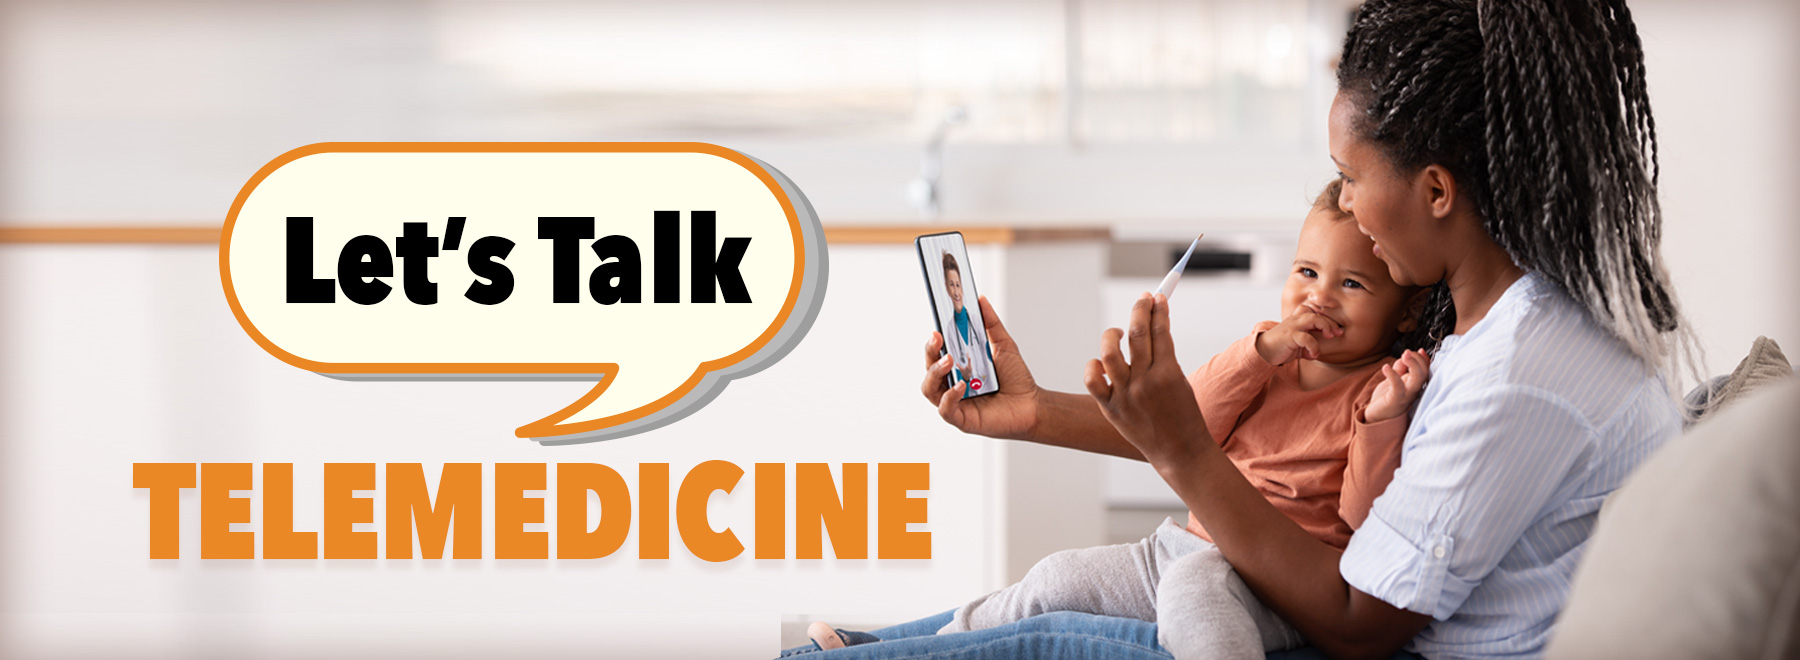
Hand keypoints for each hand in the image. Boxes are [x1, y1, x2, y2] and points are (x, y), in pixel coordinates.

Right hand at [922, 296, 1040, 438]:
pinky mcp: (962, 419)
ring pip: (930, 389)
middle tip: (938, 340)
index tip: (936, 330)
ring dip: (935, 373)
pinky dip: (950, 396)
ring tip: (949, 361)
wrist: (1032, 404)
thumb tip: (980, 300)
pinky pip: (946, 409)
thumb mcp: (1003, 345)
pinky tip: (961, 385)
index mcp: (958, 368)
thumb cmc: (1016, 380)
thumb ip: (990, 324)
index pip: (936, 354)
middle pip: (929, 370)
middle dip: (930, 353)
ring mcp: (955, 402)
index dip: (932, 343)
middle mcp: (952, 384)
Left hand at [1082, 293, 1206, 464]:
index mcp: (1169, 373)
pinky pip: (1092, 380)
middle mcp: (1145, 382)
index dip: (1158, 309)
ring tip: (1117, 332)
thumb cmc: (1183, 415)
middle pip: (1137, 334)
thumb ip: (1164, 357)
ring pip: (1109, 352)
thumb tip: (1151, 326)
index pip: (1160, 330)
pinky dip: (1093, 365)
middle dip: (1140, 310)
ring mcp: (1126, 395)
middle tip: (1143, 299)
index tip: (1157, 297)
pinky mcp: (1111, 408)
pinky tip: (1101, 362)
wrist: (1180, 451)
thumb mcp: (1180, 381)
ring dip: (1112, 334)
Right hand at [1254, 307, 1343, 365]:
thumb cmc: (1280, 347)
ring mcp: (1292, 326)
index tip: (1336, 330)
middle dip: (1330, 323)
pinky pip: (1306, 338)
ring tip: (1330, 337)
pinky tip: (1314, 354)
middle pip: (1317, 314)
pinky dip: (1314, 346)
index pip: (1316, 312)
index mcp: (1298, 319)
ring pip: (1313, 319)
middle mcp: (1295, 320)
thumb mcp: (1297, 344)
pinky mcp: (1289, 336)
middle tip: (1337, 333)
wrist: (1263, 351)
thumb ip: (1307, 345)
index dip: (1328, 319)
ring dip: (1325, 327)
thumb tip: (1317, 353)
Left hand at [1364, 349, 1430, 421]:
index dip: (1424, 360)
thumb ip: (1400, 368)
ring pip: (1417, 380)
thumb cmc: (1386, 397)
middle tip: (1407, 352)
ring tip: (1404, 356)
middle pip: (1424, 374)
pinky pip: (1398, 387)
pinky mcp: (1395, 400)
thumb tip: (1405, 356)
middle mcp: (1413, 391)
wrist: (1376, 416)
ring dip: (1413, 365)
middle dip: (1418, 360)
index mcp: (1414, 385)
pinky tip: (1385, 367)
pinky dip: (1393, 375)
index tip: (1418, 350)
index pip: (1426, 371)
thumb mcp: (1394, 379)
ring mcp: (1406, 396)